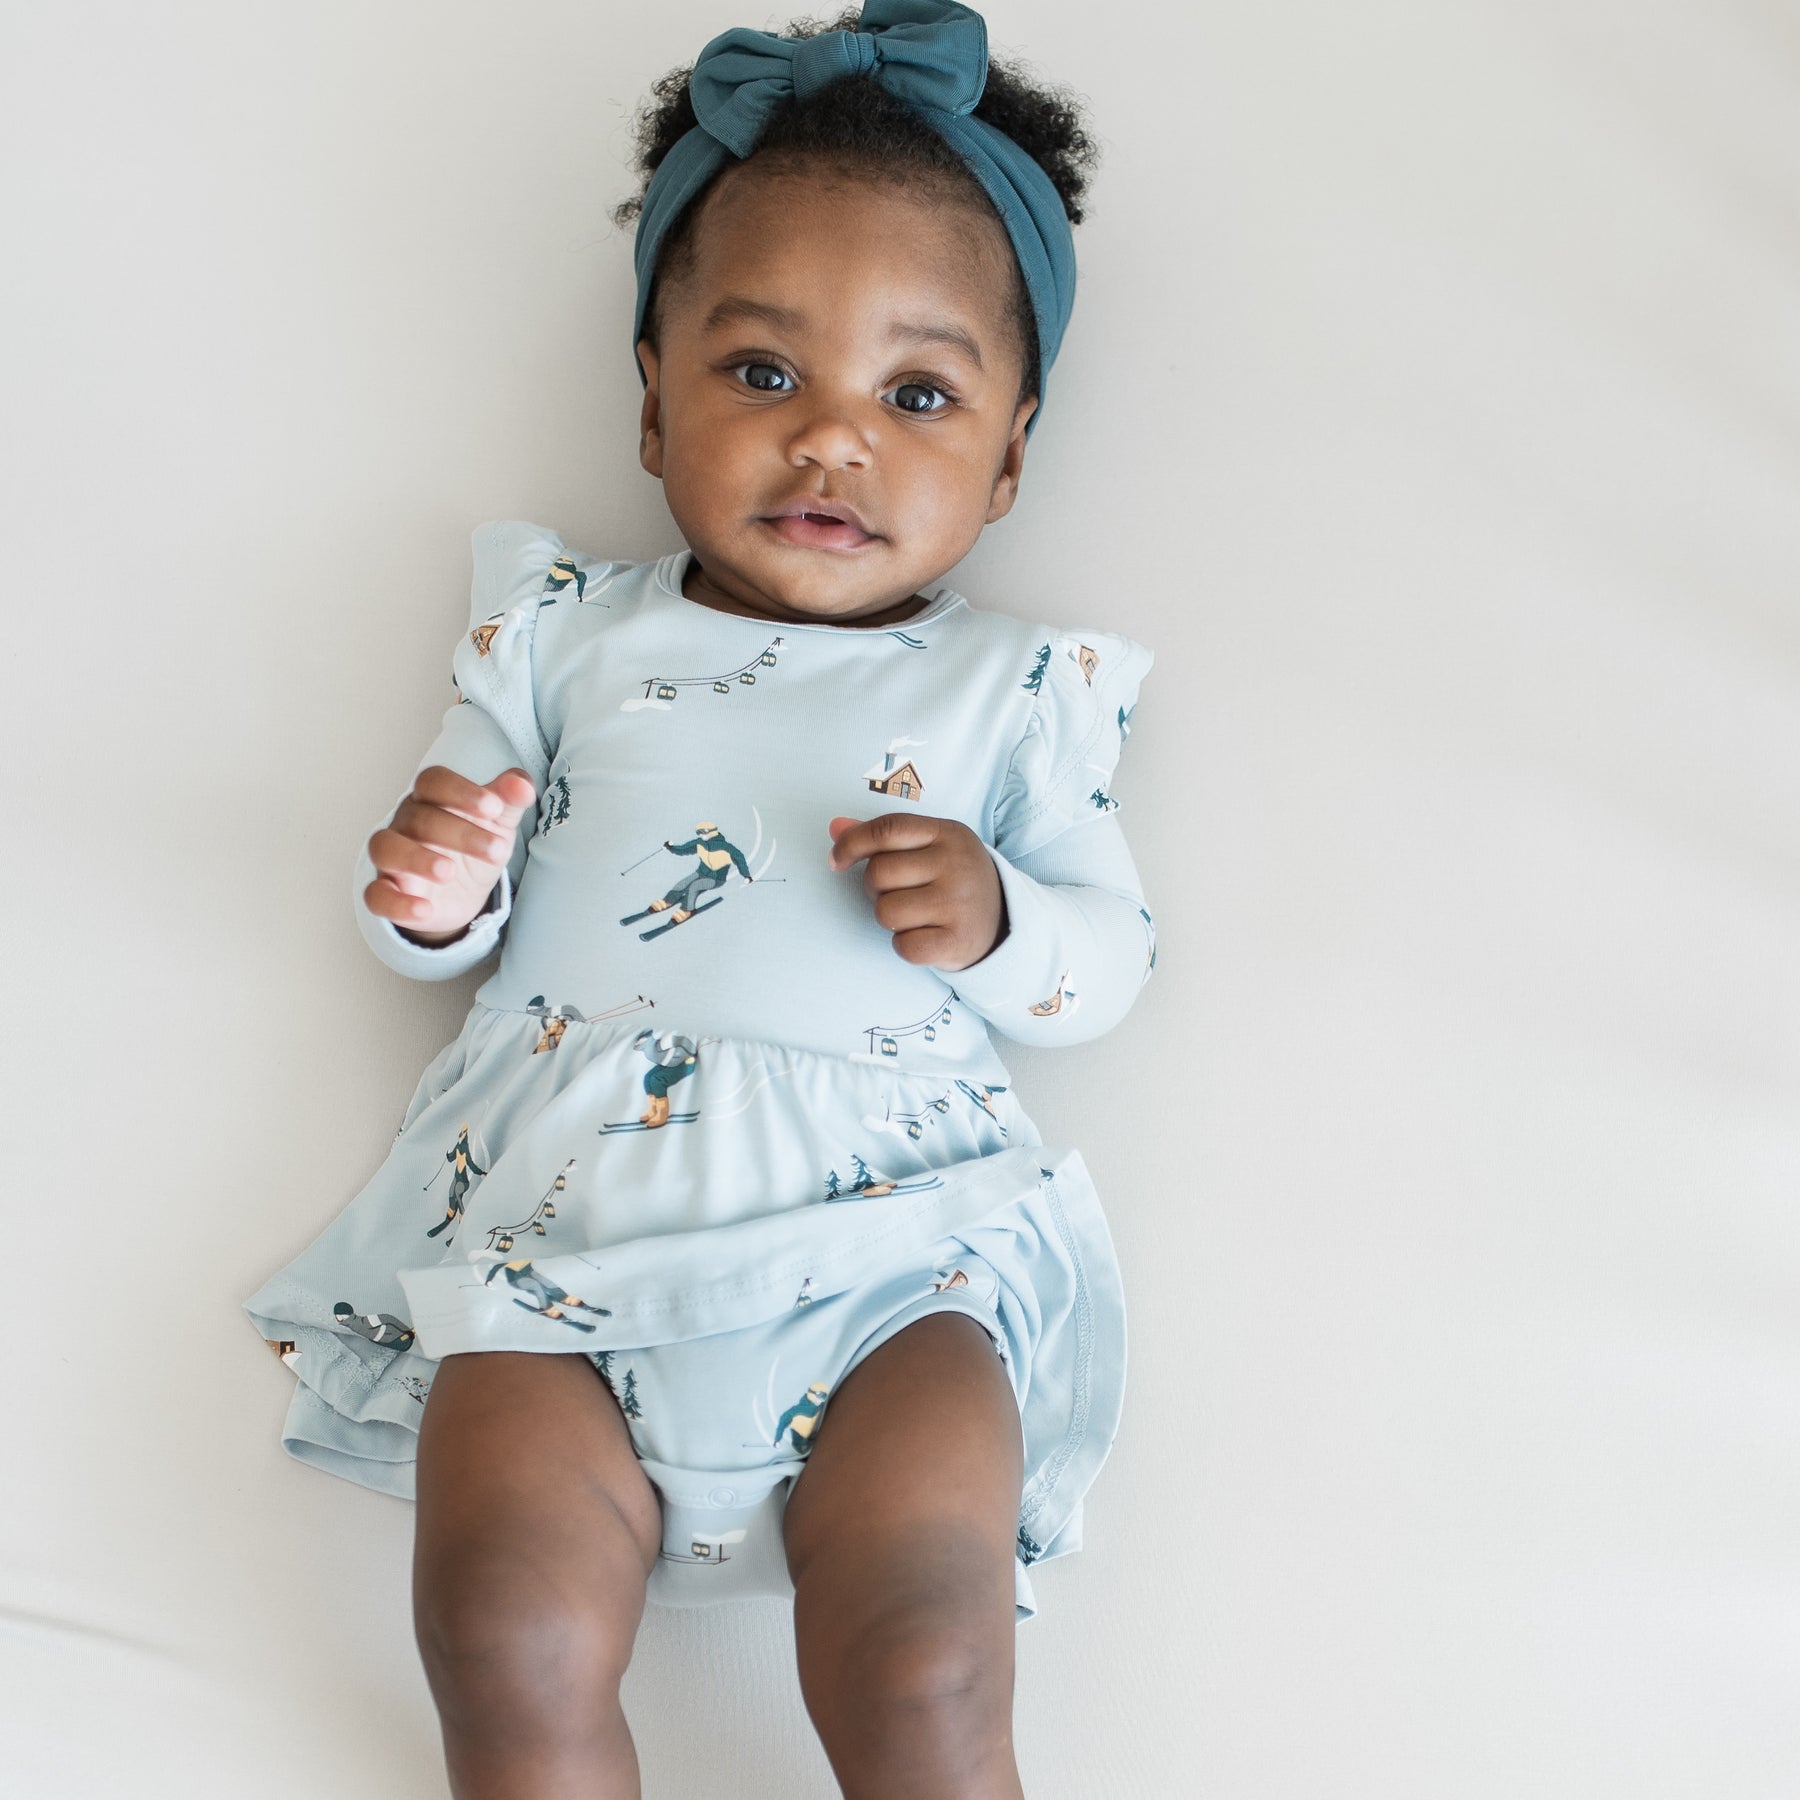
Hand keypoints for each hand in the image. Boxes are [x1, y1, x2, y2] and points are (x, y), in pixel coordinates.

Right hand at [365, 765, 535, 942]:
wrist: (462, 892)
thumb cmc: (474, 844)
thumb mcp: (497, 822)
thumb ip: (508, 800)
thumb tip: (522, 785)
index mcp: (431, 799)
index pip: (433, 782)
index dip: (461, 791)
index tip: (494, 808)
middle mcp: (405, 823)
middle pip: (419, 818)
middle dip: (461, 833)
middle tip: (498, 851)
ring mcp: (392, 858)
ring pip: (386, 848)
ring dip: (416, 858)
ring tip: (448, 872)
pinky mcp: (388, 892)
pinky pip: (377, 896)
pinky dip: (397, 903)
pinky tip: (424, 909)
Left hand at [826, 812, 1006, 971]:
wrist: (1005, 920)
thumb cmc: (954, 880)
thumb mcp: (929, 847)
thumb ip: (883, 838)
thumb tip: (835, 827)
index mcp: (946, 833)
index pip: (888, 829)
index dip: (852, 843)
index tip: (837, 860)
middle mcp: (956, 864)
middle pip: (879, 873)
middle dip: (875, 888)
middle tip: (899, 893)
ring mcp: (959, 903)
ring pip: (886, 912)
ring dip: (890, 919)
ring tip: (914, 915)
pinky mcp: (958, 940)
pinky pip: (904, 946)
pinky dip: (905, 946)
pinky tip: (924, 936)